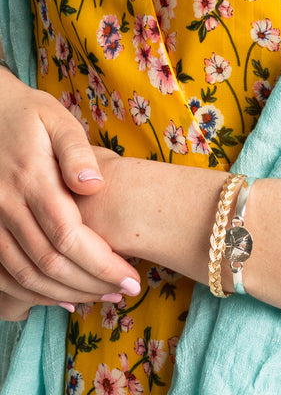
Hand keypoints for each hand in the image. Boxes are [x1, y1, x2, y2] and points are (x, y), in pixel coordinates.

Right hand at [0, 68, 140, 320]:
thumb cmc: (28, 116)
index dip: (102, 265)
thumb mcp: (57, 120)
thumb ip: (76, 152)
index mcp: (32, 181)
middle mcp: (6, 207)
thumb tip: (95, 185)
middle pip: (51, 264)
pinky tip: (62, 299)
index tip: (131, 279)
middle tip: (125, 292)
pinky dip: (33, 294)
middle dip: (92, 285)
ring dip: (68, 294)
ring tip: (104, 297)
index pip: (70, 237)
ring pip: (26, 276)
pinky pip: (4, 274)